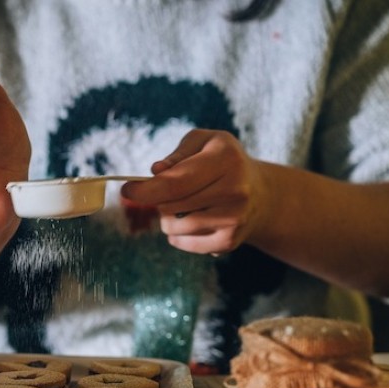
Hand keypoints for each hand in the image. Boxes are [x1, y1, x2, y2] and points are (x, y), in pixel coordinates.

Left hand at [121, 129, 267, 254]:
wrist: (261, 194)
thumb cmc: (222, 161)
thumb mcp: (204, 142)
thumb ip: (178, 154)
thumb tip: (156, 172)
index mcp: (226, 159)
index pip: (176, 182)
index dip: (146, 189)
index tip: (127, 190)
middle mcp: (235, 191)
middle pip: (171, 206)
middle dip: (158, 200)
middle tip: (166, 193)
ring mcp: (234, 220)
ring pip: (174, 227)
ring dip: (168, 218)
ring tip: (184, 206)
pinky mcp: (229, 242)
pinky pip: (183, 243)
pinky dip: (178, 234)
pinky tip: (193, 220)